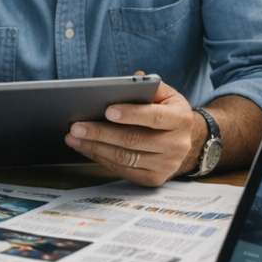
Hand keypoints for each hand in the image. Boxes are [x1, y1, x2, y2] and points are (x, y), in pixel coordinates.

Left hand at [65, 81, 197, 185]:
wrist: (187, 141)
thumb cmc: (168, 113)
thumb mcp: (166, 96)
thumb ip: (148, 87)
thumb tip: (127, 81)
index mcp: (180, 119)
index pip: (153, 117)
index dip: (130, 114)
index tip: (107, 110)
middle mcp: (177, 145)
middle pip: (134, 140)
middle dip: (102, 133)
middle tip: (77, 126)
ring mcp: (166, 165)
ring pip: (125, 158)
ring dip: (95, 147)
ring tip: (74, 137)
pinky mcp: (154, 179)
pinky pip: (123, 171)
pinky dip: (101, 159)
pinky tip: (86, 148)